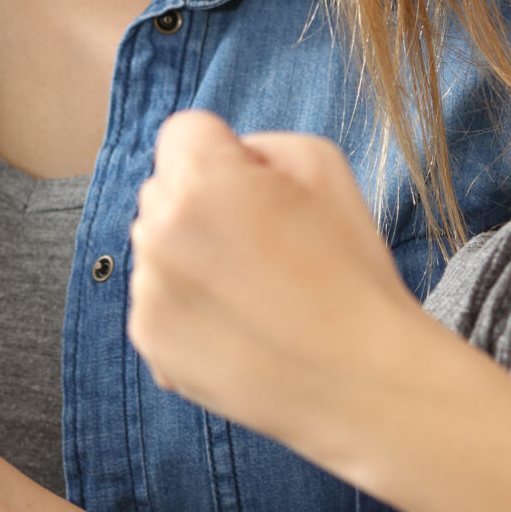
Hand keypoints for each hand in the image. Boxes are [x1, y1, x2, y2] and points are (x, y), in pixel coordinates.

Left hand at [127, 110, 432, 475]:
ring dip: (191, 257)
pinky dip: (189, 308)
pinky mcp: (150, 339)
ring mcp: (148, 290)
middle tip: (264, 245)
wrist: (362, 380)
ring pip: (158, 246)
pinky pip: (158, 299)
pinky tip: (241, 325)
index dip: (225, 153)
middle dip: (203, 203)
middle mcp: (158, 231)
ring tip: (256, 292)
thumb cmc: (349, 268)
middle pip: (165, 190)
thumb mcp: (322, 163)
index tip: (258, 190)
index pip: (183, 131)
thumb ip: (255, 143)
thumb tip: (218, 159)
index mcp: (199, 179)